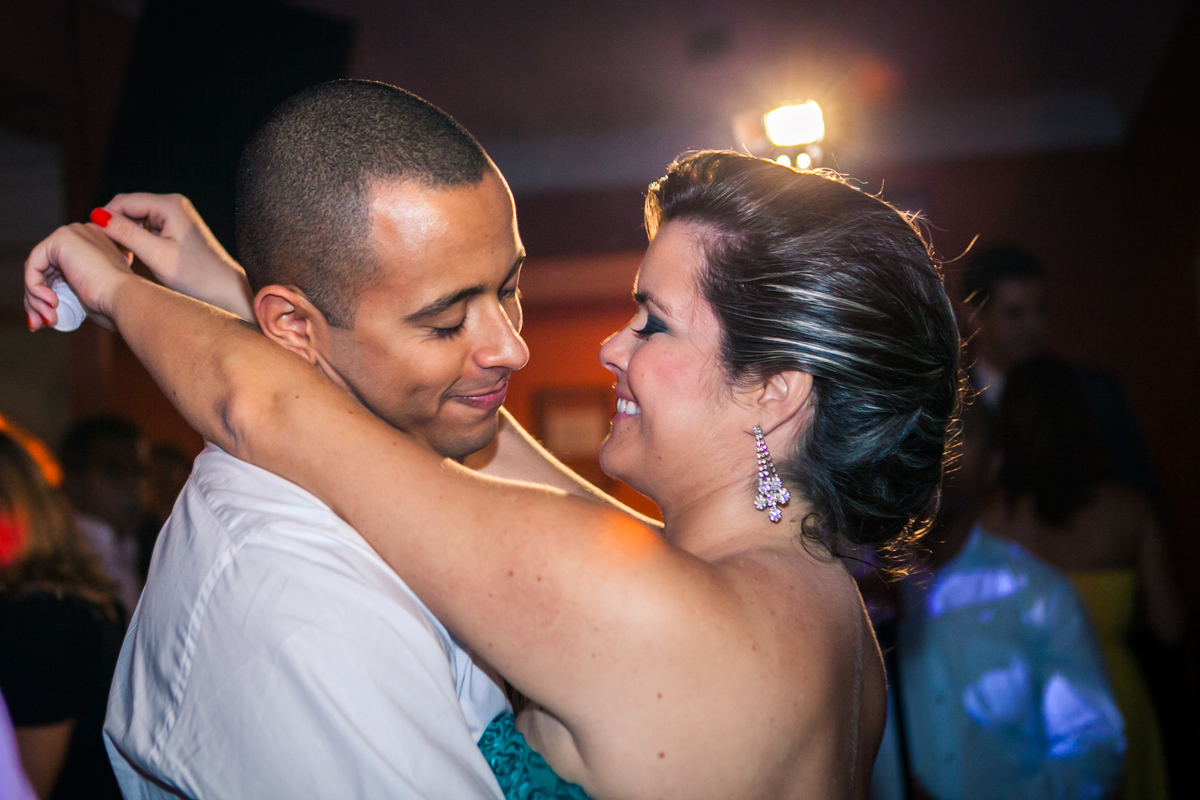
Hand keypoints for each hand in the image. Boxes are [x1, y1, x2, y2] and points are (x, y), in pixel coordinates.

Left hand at [25, 223, 136, 330]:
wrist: (127, 299)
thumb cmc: (117, 303)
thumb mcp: (90, 294)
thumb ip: (72, 288)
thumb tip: (49, 298)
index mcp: (94, 245)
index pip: (59, 267)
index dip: (49, 292)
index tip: (50, 318)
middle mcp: (83, 234)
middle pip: (45, 268)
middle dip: (37, 299)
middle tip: (41, 323)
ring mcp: (73, 233)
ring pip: (37, 268)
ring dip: (35, 298)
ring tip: (48, 319)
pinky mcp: (62, 239)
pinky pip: (33, 265)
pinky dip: (34, 287)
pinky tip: (51, 302)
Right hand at [94, 193, 254, 320]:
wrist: (224, 290)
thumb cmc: (195, 276)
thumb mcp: (156, 255)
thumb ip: (126, 234)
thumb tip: (96, 216)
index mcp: (169, 204)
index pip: (123, 201)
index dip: (104, 219)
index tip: (94, 242)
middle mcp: (173, 203)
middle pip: (128, 207)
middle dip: (113, 225)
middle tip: (104, 250)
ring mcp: (175, 214)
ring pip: (135, 218)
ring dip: (124, 233)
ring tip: (119, 256)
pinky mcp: (175, 227)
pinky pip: (146, 226)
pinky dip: (135, 238)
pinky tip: (131, 256)